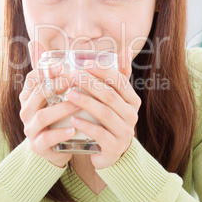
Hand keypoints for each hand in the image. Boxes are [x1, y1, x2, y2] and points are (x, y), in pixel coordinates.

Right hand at [19, 41, 78, 167]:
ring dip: (62, 108)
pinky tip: (74, 128)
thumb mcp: (54, 95)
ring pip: (43, 115)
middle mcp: (26, 111)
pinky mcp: (37, 146)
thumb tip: (36, 42)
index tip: (61, 66)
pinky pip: (47, 138)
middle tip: (76, 81)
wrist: (56, 148)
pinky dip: (60, 133)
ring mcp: (30, 129)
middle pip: (39, 94)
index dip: (45, 71)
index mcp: (29, 96)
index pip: (32, 79)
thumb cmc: (57, 117)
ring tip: (79, 104)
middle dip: (57, 86)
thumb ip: (50, 72)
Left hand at [66, 48, 140, 168]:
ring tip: (69, 94)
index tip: (84, 64)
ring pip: (105, 113)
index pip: (119, 81)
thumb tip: (125, 49)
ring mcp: (125, 132)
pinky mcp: (115, 147)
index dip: (102, 71)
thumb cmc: (109, 119)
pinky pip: (100, 134)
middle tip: (71, 77)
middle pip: (110, 95)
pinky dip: (86, 125)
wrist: (110, 152)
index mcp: (132, 100)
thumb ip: (118, 76)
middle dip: (90, 84)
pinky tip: (73, 119)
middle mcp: (132, 115)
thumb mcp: (116, 98)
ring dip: (86, 102)